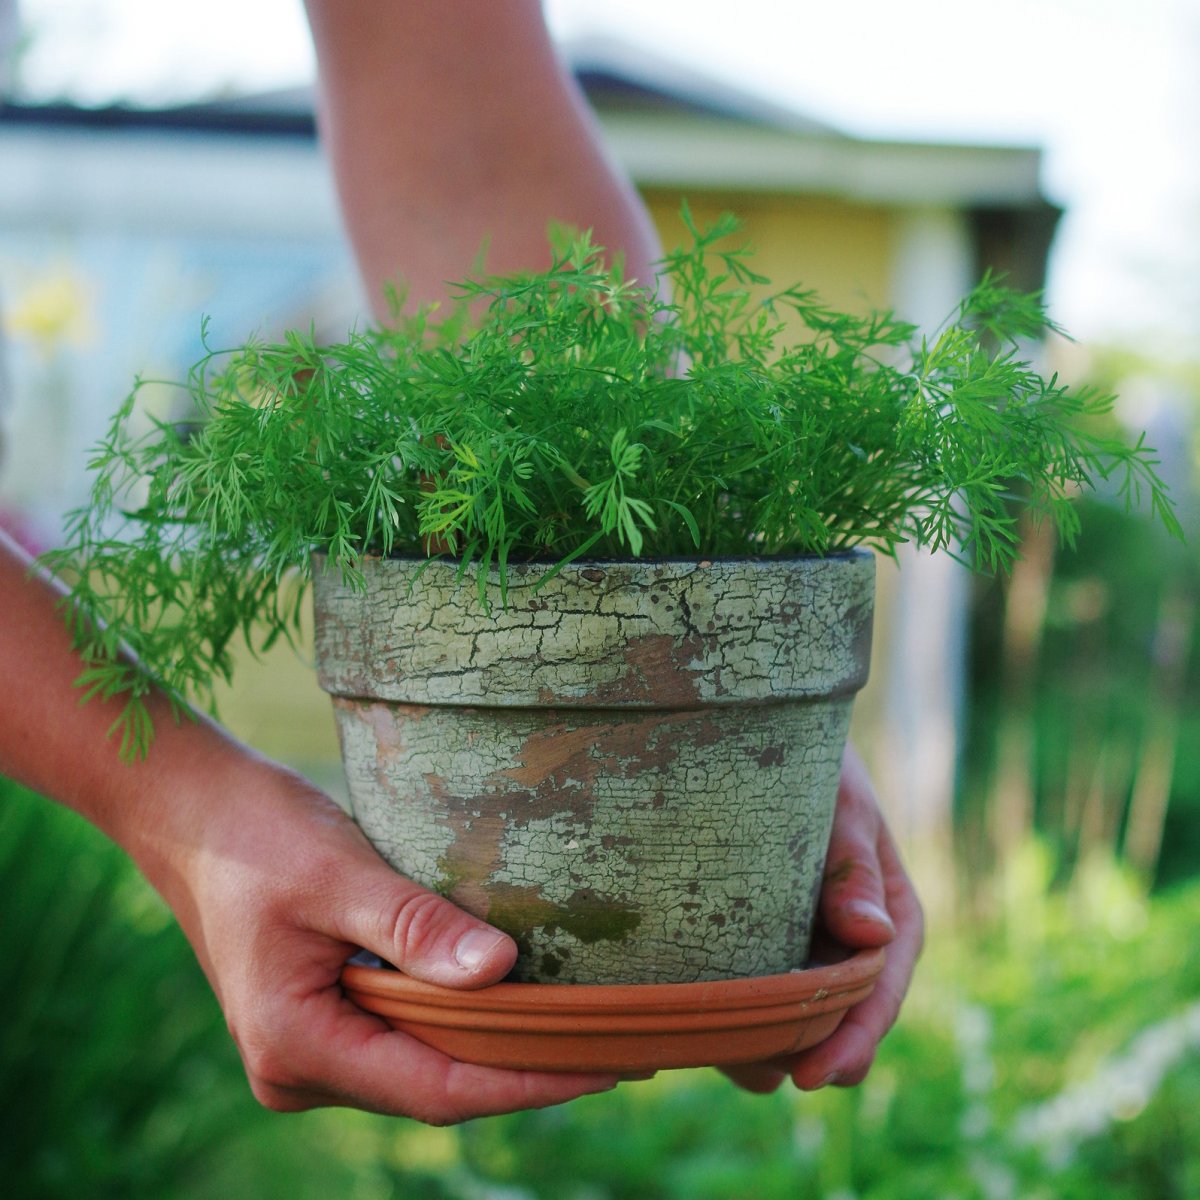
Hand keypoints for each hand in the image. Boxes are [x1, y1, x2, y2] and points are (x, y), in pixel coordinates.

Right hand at [154, 754, 619, 1122]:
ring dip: (493, 1044)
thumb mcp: (340, 877)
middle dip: (521, 1066)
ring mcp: (306, 1046)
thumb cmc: (255, 836)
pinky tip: (508, 996)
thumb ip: (416, 930)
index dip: (526, 1081)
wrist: (191, 813)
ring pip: (421, 1062)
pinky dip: (457, 1019)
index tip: (603, 1066)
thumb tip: (501, 973)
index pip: (437, 1087)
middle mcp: (298, 1065)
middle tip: (613, 1044)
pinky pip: (402, 1033)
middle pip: (433, 1084)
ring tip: (578, 1025)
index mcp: (296, 1045)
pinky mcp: (319, 1015)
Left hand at [721, 744, 923, 1092]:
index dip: (853, 1038)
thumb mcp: (840, 805)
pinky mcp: (752, 940)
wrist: (760, 734)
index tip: (813, 1076)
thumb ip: (853, 866)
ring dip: (760, 1043)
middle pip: (834, 1018)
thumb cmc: (815, 763)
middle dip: (801, 1052)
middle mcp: (847, 941)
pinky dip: (726, 1014)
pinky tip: (688, 1022)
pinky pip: (745, 992)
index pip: (879, 990)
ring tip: (716, 1050)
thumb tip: (876, 936)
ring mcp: (800, 944)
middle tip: (758, 1072)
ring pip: (788, 1016)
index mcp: (888, 915)